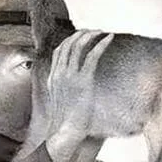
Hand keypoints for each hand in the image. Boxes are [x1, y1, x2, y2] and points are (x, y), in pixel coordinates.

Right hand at [45, 30, 113, 161]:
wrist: (66, 130)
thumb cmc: (66, 122)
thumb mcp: (61, 103)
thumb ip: (64, 91)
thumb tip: (73, 89)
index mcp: (53, 77)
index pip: (59, 51)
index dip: (71, 40)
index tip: (82, 37)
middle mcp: (59, 73)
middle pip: (68, 44)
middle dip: (82, 34)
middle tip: (94, 31)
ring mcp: (69, 76)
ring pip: (78, 46)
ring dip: (91, 36)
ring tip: (102, 32)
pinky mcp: (83, 80)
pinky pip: (92, 56)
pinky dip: (101, 44)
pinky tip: (109, 39)